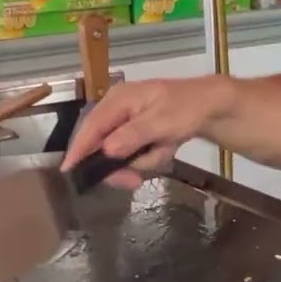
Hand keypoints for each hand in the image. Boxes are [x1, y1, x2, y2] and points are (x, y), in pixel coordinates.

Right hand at [61, 76, 230, 189]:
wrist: (212, 105)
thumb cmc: (187, 108)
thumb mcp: (162, 122)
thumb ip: (133, 135)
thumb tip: (107, 149)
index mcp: (119, 99)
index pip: (91, 126)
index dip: (79, 149)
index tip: (68, 170)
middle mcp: (118, 108)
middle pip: (102, 144)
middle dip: (120, 165)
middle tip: (134, 182)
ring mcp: (128, 121)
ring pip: (121, 153)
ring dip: (143, 159)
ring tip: (165, 150)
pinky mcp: (139, 131)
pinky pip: (136, 153)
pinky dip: (151, 155)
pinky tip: (166, 148)